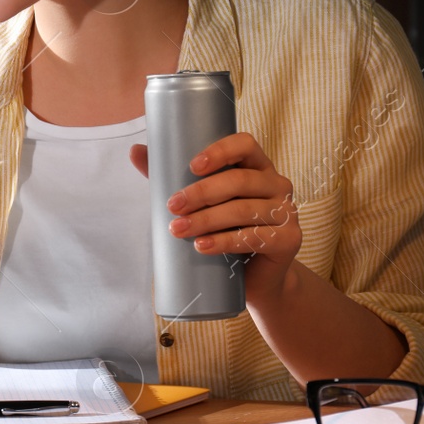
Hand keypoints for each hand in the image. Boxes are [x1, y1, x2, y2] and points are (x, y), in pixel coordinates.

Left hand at [130, 132, 299, 297]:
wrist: (255, 279)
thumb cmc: (224, 231)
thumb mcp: (200, 203)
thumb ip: (171, 175)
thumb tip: (135, 151)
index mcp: (258, 166)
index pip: (245, 144)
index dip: (220, 151)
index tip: (192, 166)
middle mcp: (277, 184)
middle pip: (239, 180)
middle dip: (202, 193)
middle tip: (172, 206)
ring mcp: (287, 212)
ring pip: (243, 210)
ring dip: (206, 220)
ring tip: (178, 230)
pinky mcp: (289, 240)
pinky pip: (254, 237)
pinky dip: (224, 241)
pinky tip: (202, 246)